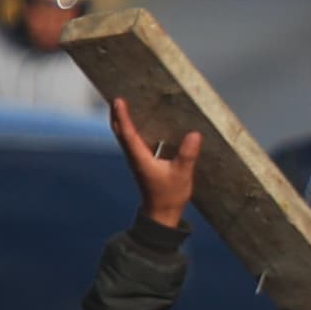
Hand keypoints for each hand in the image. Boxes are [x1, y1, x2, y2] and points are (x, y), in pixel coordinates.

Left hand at [108, 100, 202, 228]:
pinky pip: (132, 140)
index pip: (128, 133)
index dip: (123, 116)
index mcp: (140, 158)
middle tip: (115, 95)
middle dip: (116, 113)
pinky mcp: (142, 161)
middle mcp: (134, 156)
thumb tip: (194, 134)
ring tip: (124, 103)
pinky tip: (140, 121)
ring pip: (124, 135)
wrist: (161, 213)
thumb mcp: (182, 175)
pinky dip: (131, 128)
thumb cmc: (170, 195)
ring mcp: (136, 159)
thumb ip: (187, 155)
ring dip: (122, 119)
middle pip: (119, 131)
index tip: (118, 100)